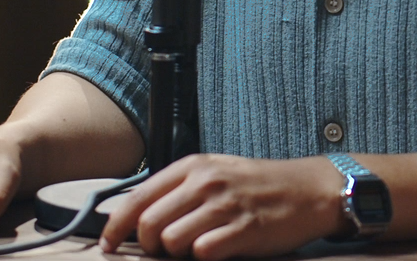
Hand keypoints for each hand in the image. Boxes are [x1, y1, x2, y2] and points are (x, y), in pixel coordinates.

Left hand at [98, 154, 346, 258]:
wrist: (308, 189)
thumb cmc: (257, 185)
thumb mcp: (215, 172)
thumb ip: (177, 189)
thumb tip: (133, 216)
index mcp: (193, 166)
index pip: (138, 197)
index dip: (115, 225)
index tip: (108, 244)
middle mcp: (205, 182)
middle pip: (148, 224)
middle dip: (147, 245)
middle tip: (162, 250)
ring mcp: (224, 206)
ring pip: (171, 241)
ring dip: (176, 253)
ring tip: (193, 247)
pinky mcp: (243, 230)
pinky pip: (203, 253)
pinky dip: (203, 257)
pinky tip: (216, 250)